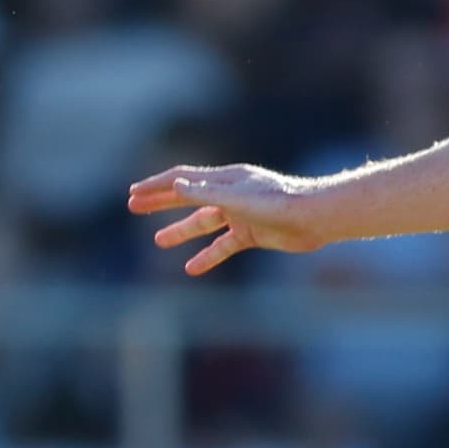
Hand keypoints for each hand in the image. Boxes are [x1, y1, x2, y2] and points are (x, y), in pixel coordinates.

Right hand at [127, 162, 323, 274]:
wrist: (314, 217)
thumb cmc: (279, 202)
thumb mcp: (236, 198)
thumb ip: (205, 193)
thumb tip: (175, 186)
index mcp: (225, 178)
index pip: (183, 178)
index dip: (156, 185)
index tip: (133, 193)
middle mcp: (229, 193)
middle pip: (188, 196)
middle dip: (160, 202)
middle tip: (133, 207)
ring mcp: (240, 214)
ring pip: (204, 222)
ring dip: (181, 231)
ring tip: (158, 242)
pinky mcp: (252, 233)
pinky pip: (224, 246)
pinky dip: (208, 256)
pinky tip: (191, 269)